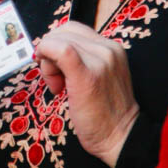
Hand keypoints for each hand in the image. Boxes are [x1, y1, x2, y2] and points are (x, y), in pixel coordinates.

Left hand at [35, 21, 139, 167]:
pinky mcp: (88, 75)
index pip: (74, 29)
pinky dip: (47, 56)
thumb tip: (50, 49)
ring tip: (58, 86)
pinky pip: (60, 50)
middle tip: (55, 79)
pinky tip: (52, 80)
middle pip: (64, 32)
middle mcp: (108, 49)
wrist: (120, 138)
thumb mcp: (99, 75)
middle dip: (50, 51)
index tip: (54, 64)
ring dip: (48, 62)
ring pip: (59, 40)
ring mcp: (100, 60)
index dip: (57, 42)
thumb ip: (83, 58)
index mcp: (112, 47)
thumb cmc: (104, 112)